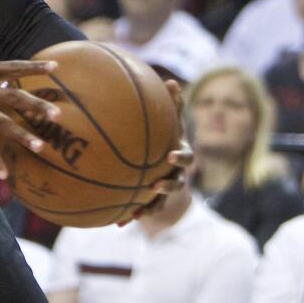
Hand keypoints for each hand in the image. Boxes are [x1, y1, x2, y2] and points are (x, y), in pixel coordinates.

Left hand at [122, 79, 192, 223]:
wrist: (164, 165)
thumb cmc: (164, 137)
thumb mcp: (166, 122)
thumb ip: (169, 105)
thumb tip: (168, 80)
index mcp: (179, 154)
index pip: (185, 156)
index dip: (180, 157)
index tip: (170, 156)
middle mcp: (177, 173)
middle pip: (178, 180)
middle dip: (169, 184)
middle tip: (157, 183)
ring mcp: (168, 188)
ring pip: (163, 199)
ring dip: (153, 204)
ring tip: (141, 211)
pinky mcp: (156, 201)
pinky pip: (146, 210)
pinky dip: (134, 215)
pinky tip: (119, 223)